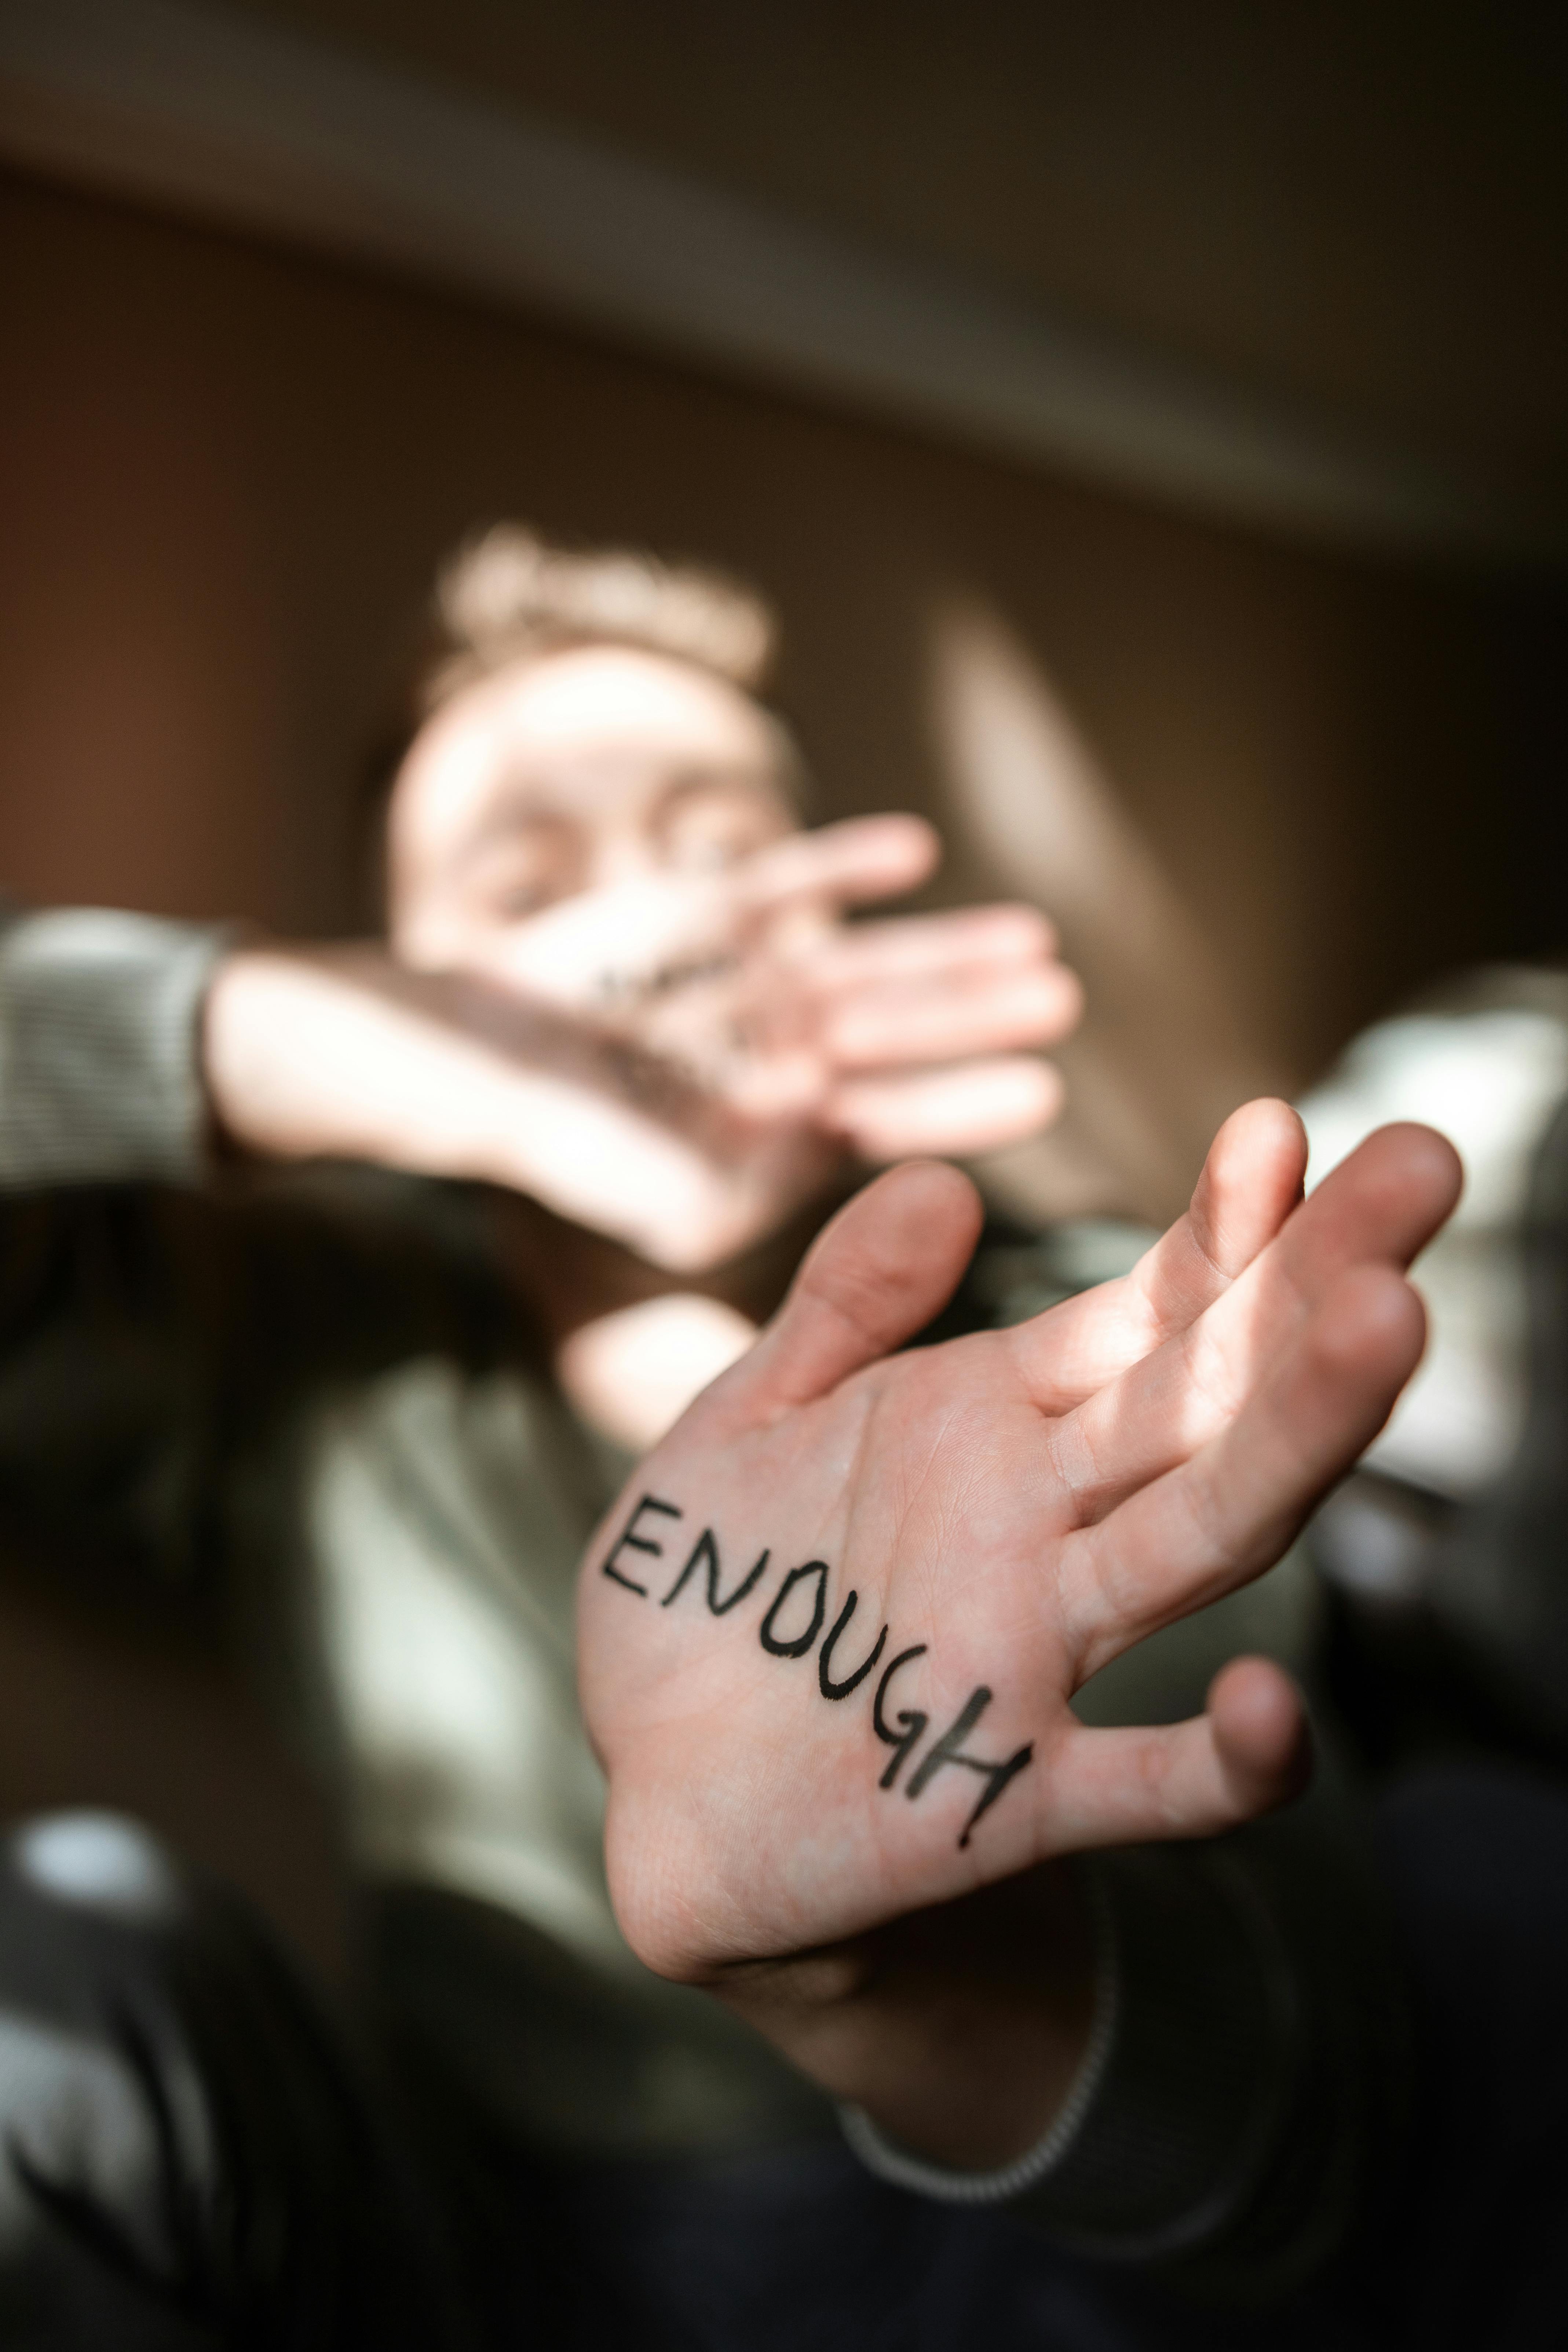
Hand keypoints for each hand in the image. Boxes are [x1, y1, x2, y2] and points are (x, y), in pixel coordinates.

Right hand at [204, 817, 1079, 1270]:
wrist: (415, 1051)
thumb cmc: (498, 1123)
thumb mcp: (585, 1166)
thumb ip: (663, 1183)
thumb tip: (744, 1216)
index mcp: (741, 1131)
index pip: (871, 1120)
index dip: (955, 1104)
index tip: (1045, 1093)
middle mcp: (747, 1060)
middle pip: (881, 1033)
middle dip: (966, 1017)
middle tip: (1064, 999)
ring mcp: (721, 987)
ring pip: (848, 963)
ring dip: (931, 948)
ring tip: (1028, 935)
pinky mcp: (681, 919)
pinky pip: (774, 889)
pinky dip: (835, 867)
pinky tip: (911, 849)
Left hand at [576, 1106, 1459, 2148]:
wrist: (650, 1786)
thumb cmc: (712, 1591)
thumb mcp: (751, 1416)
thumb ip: (842, 1304)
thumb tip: (941, 1180)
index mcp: (990, 1423)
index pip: (1147, 1310)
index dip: (1220, 1222)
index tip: (1279, 1120)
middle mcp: (1042, 1526)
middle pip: (1211, 1395)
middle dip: (1317, 1282)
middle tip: (1425, 1161)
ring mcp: (1035, 1657)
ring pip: (1199, 1539)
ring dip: (1295, 1443)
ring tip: (1385, 1321)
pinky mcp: (1002, 1795)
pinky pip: (1140, 1785)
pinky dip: (1218, 1763)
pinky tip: (1272, 1707)